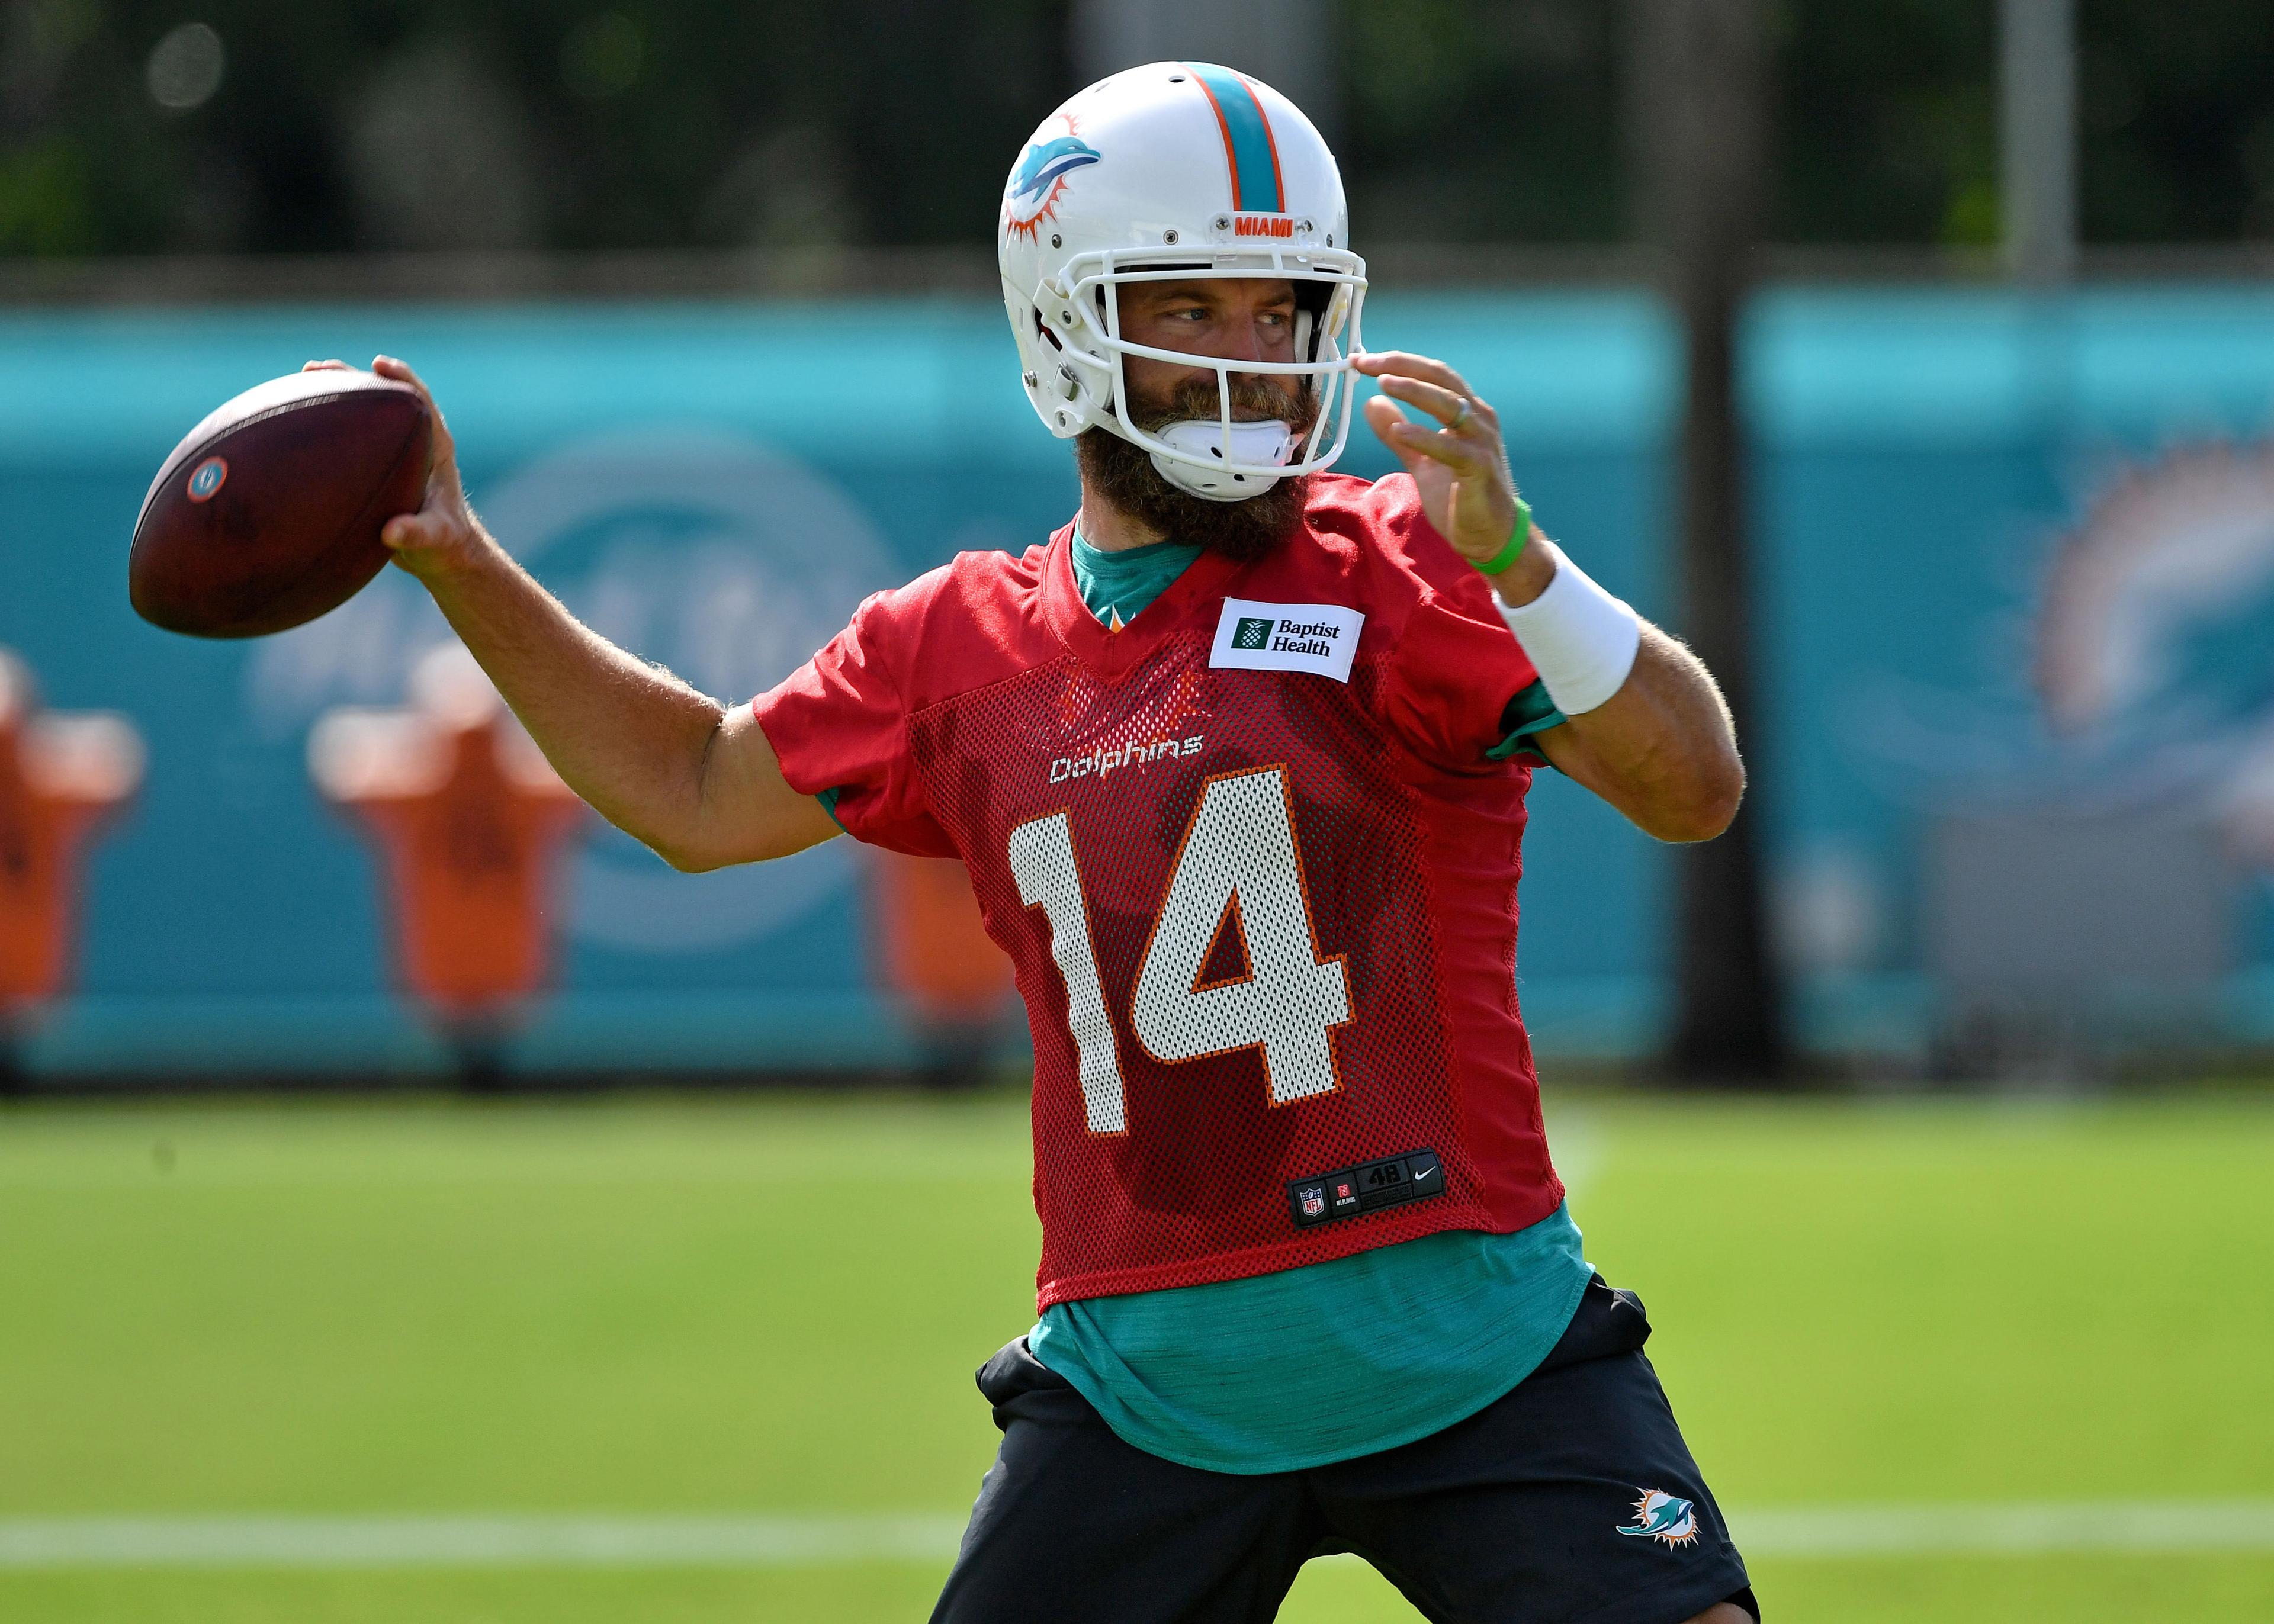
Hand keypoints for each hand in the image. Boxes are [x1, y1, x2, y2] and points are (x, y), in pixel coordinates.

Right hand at [301, 356, 487, 582]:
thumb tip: (392, 532)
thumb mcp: (435, 539)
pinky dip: (327, 422)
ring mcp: (393, 450)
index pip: (421, 401)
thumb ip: (418, 534)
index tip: (378, 364)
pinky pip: (349, 434)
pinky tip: (295, 418)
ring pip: (364, 411)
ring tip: (302, 378)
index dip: (402, 378)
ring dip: (336, 391)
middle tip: (318, 369)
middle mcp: (415, 441)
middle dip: (353, 376)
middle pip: (384, 396)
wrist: (439, 554)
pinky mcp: (375, 462)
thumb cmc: (443, 544)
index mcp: (436, 448)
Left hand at [1357, 350, 1543, 589]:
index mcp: (1466, 413)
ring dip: (1415, 391)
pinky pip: (1451, 449)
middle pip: (1440, 378)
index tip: (1362, 359)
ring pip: (1449, 405)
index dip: (1398, 363)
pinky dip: (1424, 437)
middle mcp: (1478, 419)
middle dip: (1402, 366)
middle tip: (1367, 362)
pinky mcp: (1480, 469)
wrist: (1490, 537)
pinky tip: (1399, 431)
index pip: (1432, 375)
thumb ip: (1399, 434)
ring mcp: (1482, 442)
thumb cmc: (1460, 497)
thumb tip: (1371, 403)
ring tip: (1383, 382)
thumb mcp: (1421, 461)